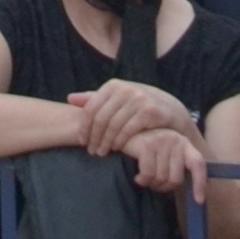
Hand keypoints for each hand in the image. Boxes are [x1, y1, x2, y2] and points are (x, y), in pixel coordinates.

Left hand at [76, 73, 198, 160]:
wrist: (170, 108)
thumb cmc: (137, 105)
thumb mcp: (116, 99)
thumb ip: (94, 99)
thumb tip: (70, 99)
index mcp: (113, 86)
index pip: (91, 108)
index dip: (84, 126)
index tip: (82, 141)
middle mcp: (124, 90)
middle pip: (101, 118)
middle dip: (94, 137)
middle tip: (91, 151)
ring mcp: (137, 99)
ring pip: (113, 125)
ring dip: (105, 142)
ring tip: (102, 153)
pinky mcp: (149, 111)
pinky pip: (128, 129)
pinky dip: (120, 141)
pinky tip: (116, 148)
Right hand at [123, 128, 206, 200]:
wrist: (125, 131)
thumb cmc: (148, 147)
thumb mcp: (167, 154)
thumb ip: (177, 167)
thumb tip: (192, 195)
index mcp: (184, 144)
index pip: (198, 164)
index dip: (200, 183)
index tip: (198, 201)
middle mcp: (176, 140)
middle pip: (176, 179)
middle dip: (164, 186)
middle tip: (155, 184)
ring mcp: (162, 141)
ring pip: (161, 178)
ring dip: (152, 184)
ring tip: (146, 179)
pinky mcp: (147, 145)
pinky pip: (148, 173)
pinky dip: (143, 180)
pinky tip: (138, 177)